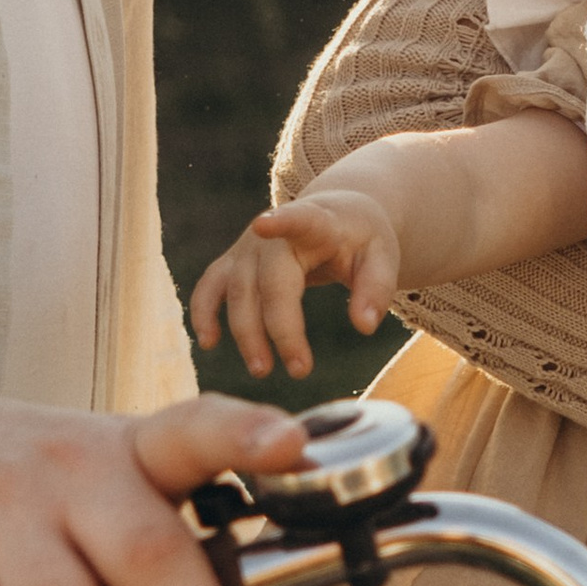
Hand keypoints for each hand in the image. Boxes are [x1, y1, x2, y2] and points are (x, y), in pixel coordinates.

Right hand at [191, 193, 401, 379]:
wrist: (335, 215)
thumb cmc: (360, 240)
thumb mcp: (382, 257)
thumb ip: (376, 290)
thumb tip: (364, 326)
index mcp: (316, 223)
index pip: (299, 220)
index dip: (281, 222)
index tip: (263, 224)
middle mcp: (273, 234)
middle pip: (269, 281)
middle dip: (279, 328)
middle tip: (300, 370)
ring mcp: (248, 247)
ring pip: (237, 292)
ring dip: (246, 334)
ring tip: (263, 370)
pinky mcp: (233, 262)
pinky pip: (210, 286)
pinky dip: (203, 313)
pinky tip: (208, 342)